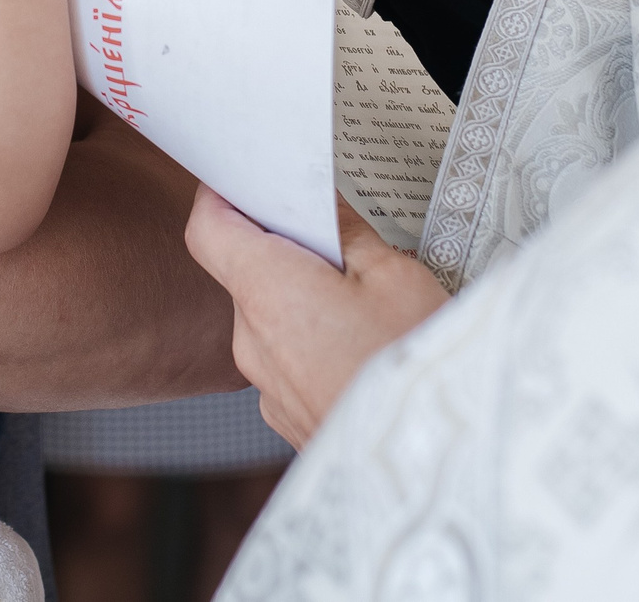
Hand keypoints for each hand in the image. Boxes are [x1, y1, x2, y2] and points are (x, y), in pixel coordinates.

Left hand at [183, 186, 448, 448]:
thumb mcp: (395, 275)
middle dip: (285, 249)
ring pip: (271, 319)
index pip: (208, 228)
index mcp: (267, 291)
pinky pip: (289, 360)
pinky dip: (314, 342)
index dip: (221, 194)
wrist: (430, 461)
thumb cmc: (413, 366)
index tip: (248, 176)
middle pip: (246, 273)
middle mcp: (252, 341)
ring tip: (364, 296)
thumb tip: (323, 206)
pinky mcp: (289, 416)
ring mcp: (267, 387)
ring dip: (303, 299)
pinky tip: (364, 343)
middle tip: (336, 234)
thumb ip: (348, 233)